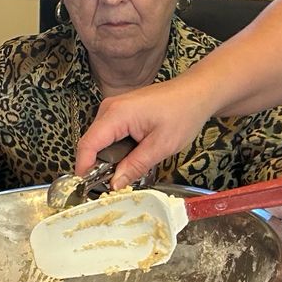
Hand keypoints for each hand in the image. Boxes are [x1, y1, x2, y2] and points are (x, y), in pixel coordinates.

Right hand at [75, 76, 214, 189]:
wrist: (196, 92)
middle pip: (92, 143)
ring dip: (111, 157)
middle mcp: (109, 108)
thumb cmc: (183, 113)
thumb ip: (135, 165)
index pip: (88, 144)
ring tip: (131, 168)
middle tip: (118, 184)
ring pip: (101, 140)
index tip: (88, 188)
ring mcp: (114, 108)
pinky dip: (118, 148)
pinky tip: (135, 154)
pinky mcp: (120, 111)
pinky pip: (110, 134)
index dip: (84, 168)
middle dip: (100, 165)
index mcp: (116, 114)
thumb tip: (114, 184)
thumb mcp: (161, 146)